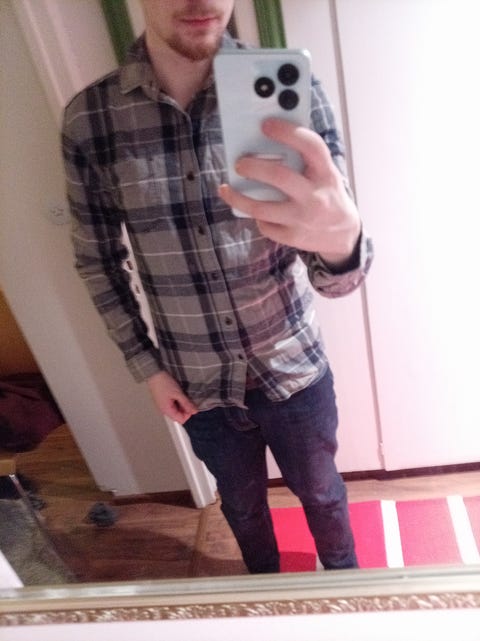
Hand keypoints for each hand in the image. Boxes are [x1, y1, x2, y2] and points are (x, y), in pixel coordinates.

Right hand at [147, 371, 197, 423]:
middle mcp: (164, 410)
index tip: (191, 406)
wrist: (154, 373)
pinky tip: (178, 393)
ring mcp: (163, 404)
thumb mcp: (178, 393)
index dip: (188, 414)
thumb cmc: (164, 383)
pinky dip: (177, 400)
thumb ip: (186, 403)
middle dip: (185, 409)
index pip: (181, 420)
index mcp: (167, 410)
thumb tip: (194, 411)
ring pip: (176, 409)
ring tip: (182, 395)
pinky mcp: (163, 399)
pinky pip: (173, 404)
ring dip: (181, 404)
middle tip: (187, 399)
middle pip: (178, 415)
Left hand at [218, 118, 361, 268]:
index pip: (311, 146)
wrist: (343, 234)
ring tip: (227, 189)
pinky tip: (253, 210)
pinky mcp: (293, 237)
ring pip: (261, 208)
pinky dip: (256, 217)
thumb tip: (266, 141)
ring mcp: (303, 219)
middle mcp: (316, 196)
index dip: (287, 132)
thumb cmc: (326, 194)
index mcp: (326, 173)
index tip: (266, 124)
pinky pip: (265, 225)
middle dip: (253, 167)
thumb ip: (304, 159)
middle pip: (279, 176)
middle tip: (240, 163)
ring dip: (238, 197)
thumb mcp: (325, 174)